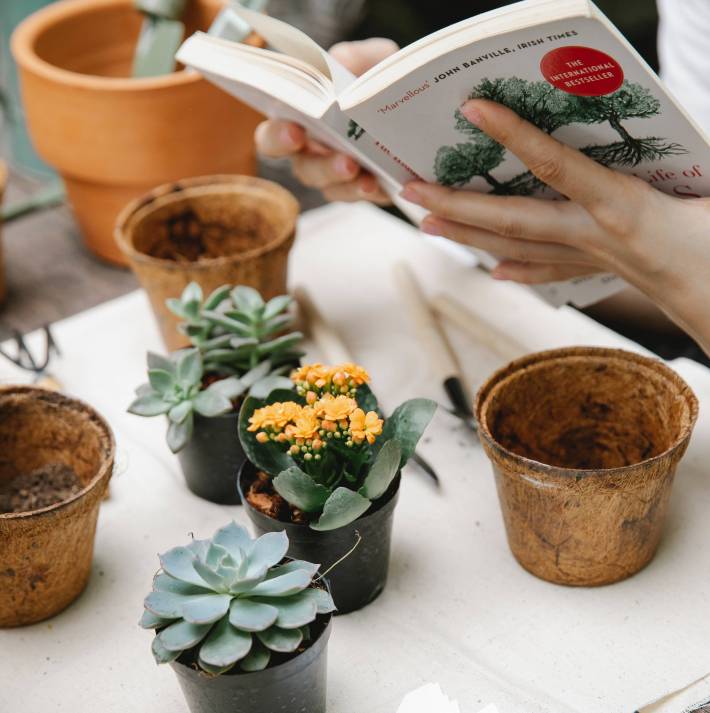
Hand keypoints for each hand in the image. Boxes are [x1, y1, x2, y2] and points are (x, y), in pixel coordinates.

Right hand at [254, 38, 396, 204]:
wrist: (410, 108)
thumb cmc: (374, 83)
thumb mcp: (372, 60)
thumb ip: (355, 57)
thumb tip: (340, 63)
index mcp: (300, 122)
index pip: (272, 136)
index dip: (277, 137)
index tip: (294, 131)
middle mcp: (311, 154)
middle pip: (303, 169)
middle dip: (321, 166)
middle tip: (344, 160)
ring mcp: (335, 177)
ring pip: (331, 188)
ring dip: (345, 181)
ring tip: (361, 170)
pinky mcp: (359, 189)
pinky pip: (357, 195)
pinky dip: (366, 190)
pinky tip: (376, 183)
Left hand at [400, 99, 709, 354]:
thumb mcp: (704, 182)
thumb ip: (661, 157)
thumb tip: (627, 129)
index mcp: (622, 206)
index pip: (554, 164)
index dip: (514, 136)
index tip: (473, 111)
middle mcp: (595, 234)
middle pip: (513, 220)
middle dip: (458, 206)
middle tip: (411, 192)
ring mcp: (592, 256)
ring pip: (519, 246)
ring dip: (470, 235)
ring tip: (430, 222)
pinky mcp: (600, 267)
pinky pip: (549, 270)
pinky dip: (520, 268)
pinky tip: (497, 271)